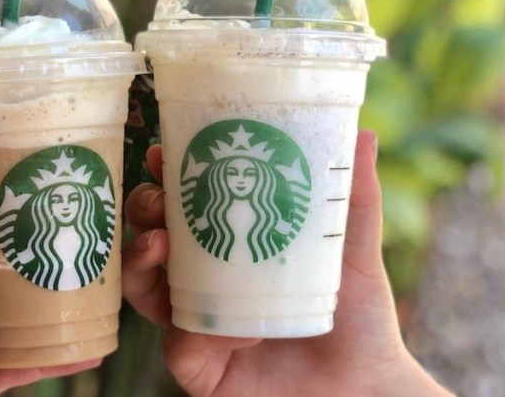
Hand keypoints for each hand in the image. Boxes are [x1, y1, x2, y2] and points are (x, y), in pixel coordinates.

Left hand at [0, 107, 97, 395]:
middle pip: (2, 255)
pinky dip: (48, 354)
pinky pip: (10, 363)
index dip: (6, 181)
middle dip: (42, 237)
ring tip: (103, 272)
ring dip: (55, 294)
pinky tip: (84, 338)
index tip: (46, 156)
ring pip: (17, 307)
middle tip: (91, 211)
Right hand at [122, 131, 450, 395]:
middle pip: (150, 238)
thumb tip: (363, 133)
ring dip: (138, 261)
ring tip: (157, 244)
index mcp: (227, 248)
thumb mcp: (353, 250)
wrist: (366, 388)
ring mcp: (194, 324)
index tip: (161, 152)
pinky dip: (196, 331)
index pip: (183, 205)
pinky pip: (179, 344)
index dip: (166, 178)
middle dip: (142, 211)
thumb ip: (353, 197)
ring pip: (141, 289)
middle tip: (157, 198)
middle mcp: (203, 283)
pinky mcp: (197, 366)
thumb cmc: (359, 319)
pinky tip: (231, 328)